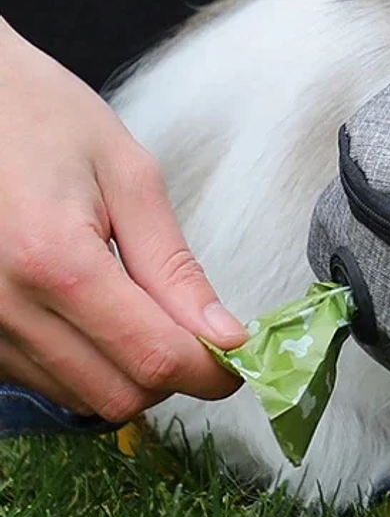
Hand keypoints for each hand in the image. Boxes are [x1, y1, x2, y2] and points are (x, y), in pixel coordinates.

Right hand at [0, 19, 246, 420]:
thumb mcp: (128, 177)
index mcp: (56, 263)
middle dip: (172, 375)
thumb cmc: (44, 118)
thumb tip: (224, 335)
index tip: (239, 360)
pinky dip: (85, 362)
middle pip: (117, 395)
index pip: (152, 357)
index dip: (210, 372)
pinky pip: (41, 379)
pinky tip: (97, 312)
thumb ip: (175, 266)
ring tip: (142, 308)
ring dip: (127, 371)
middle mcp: (5, 309)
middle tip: (199, 333)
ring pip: (79, 397)